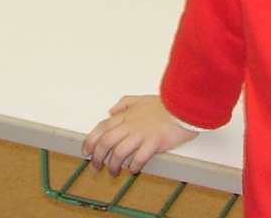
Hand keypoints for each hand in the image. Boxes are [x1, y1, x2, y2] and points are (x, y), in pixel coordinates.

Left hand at [82, 95, 196, 177]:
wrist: (184, 105)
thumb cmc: (166, 104)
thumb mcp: (142, 98)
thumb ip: (125, 103)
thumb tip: (111, 111)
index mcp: (126, 115)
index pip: (102, 128)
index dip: (90, 141)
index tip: (86, 152)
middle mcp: (131, 124)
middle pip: (106, 142)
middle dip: (97, 157)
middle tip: (96, 167)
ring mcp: (142, 133)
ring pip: (119, 152)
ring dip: (113, 165)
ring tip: (113, 173)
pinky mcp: (155, 141)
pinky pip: (140, 157)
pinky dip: (134, 166)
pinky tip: (133, 171)